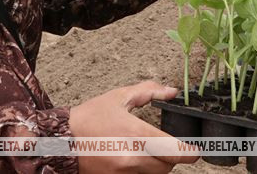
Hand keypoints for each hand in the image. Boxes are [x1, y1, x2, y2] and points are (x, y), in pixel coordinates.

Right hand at [69, 81, 198, 173]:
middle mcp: (133, 157)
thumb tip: (171, 91)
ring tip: (151, 149)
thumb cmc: (88, 118)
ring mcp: (125, 172)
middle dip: (174, 156)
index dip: (192, 152)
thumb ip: (148, 91)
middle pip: (169, 166)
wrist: (60, 141)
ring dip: (161, 164)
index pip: (177, 151)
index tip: (196, 148)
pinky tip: (136, 156)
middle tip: (171, 144)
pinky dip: (145, 169)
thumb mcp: (118, 97)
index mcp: (136, 134)